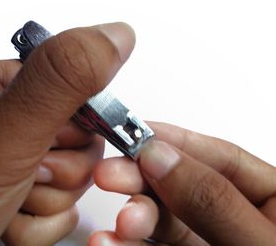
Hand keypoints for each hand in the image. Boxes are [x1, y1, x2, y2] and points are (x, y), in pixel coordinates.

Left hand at [0, 22, 134, 244]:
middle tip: (24, 176)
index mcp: (4, 90)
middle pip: (84, 143)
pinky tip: (8, 220)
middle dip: (59, 172)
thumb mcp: (0, 134)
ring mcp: (22, 162)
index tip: (52, 144)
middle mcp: (14, 124)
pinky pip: (64, 210)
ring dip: (47, 202)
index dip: (77, 126)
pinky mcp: (28, 196)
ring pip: (77, 180)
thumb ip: (59, 82)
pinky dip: (40, 225)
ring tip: (9, 202)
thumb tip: (114, 36)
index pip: (78, 92)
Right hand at [91, 121, 275, 244]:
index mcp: (273, 198)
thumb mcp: (261, 241)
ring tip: (116, 226)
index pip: (218, 156)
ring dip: (131, 216)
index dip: (172, 141)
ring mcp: (208, 240)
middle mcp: (236, 215)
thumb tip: (163, 156)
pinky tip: (110, 242)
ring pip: (162, 219)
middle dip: (141, 179)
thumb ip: (213, 199)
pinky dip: (126, 245)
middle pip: (180, 185)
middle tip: (110, 174)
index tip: (134, 134)